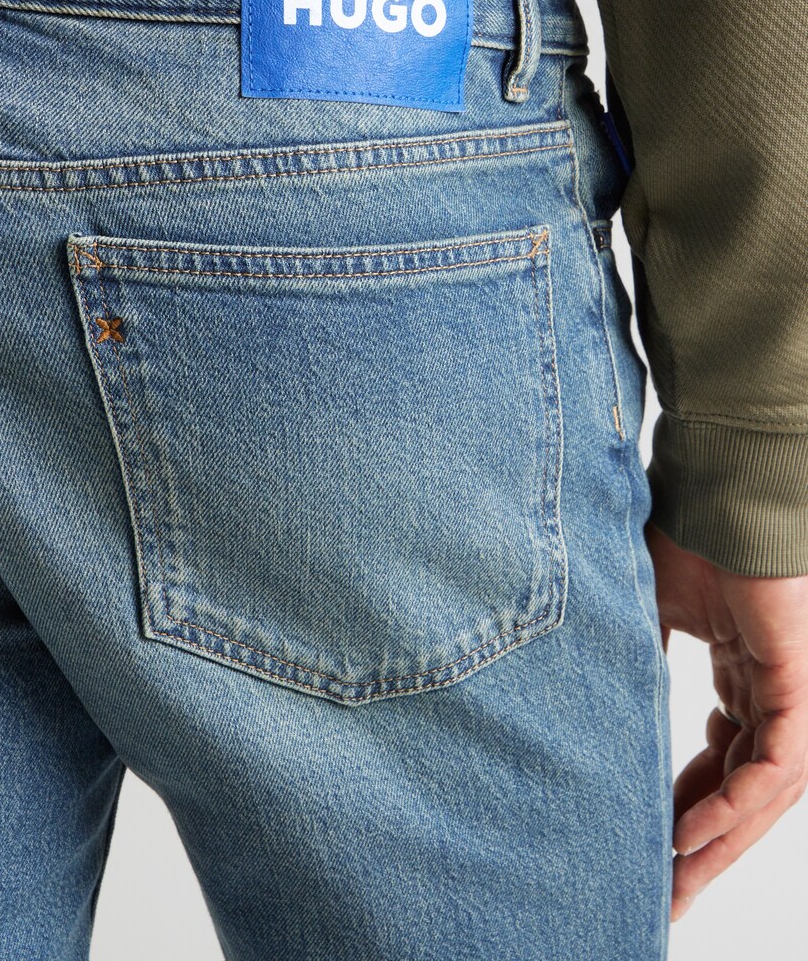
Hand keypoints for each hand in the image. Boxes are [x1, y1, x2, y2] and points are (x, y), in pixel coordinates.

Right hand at [645, 520, 807, 922]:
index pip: (720, 764)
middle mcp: (769, 694)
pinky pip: (772, 766)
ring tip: (675, 883)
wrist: (719, 489)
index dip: (686, 811)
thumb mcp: (645, 616)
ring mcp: (789, 692)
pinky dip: (732, 804)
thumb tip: (597, 708)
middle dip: (703, 848)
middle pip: (742, 791)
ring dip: (718, 843)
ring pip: (761, 792)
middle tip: (666, 896)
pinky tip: (692, 834)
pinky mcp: (799, 686)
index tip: (651, 849)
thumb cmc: (684, 537)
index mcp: (741, 678)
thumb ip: (636, 663)